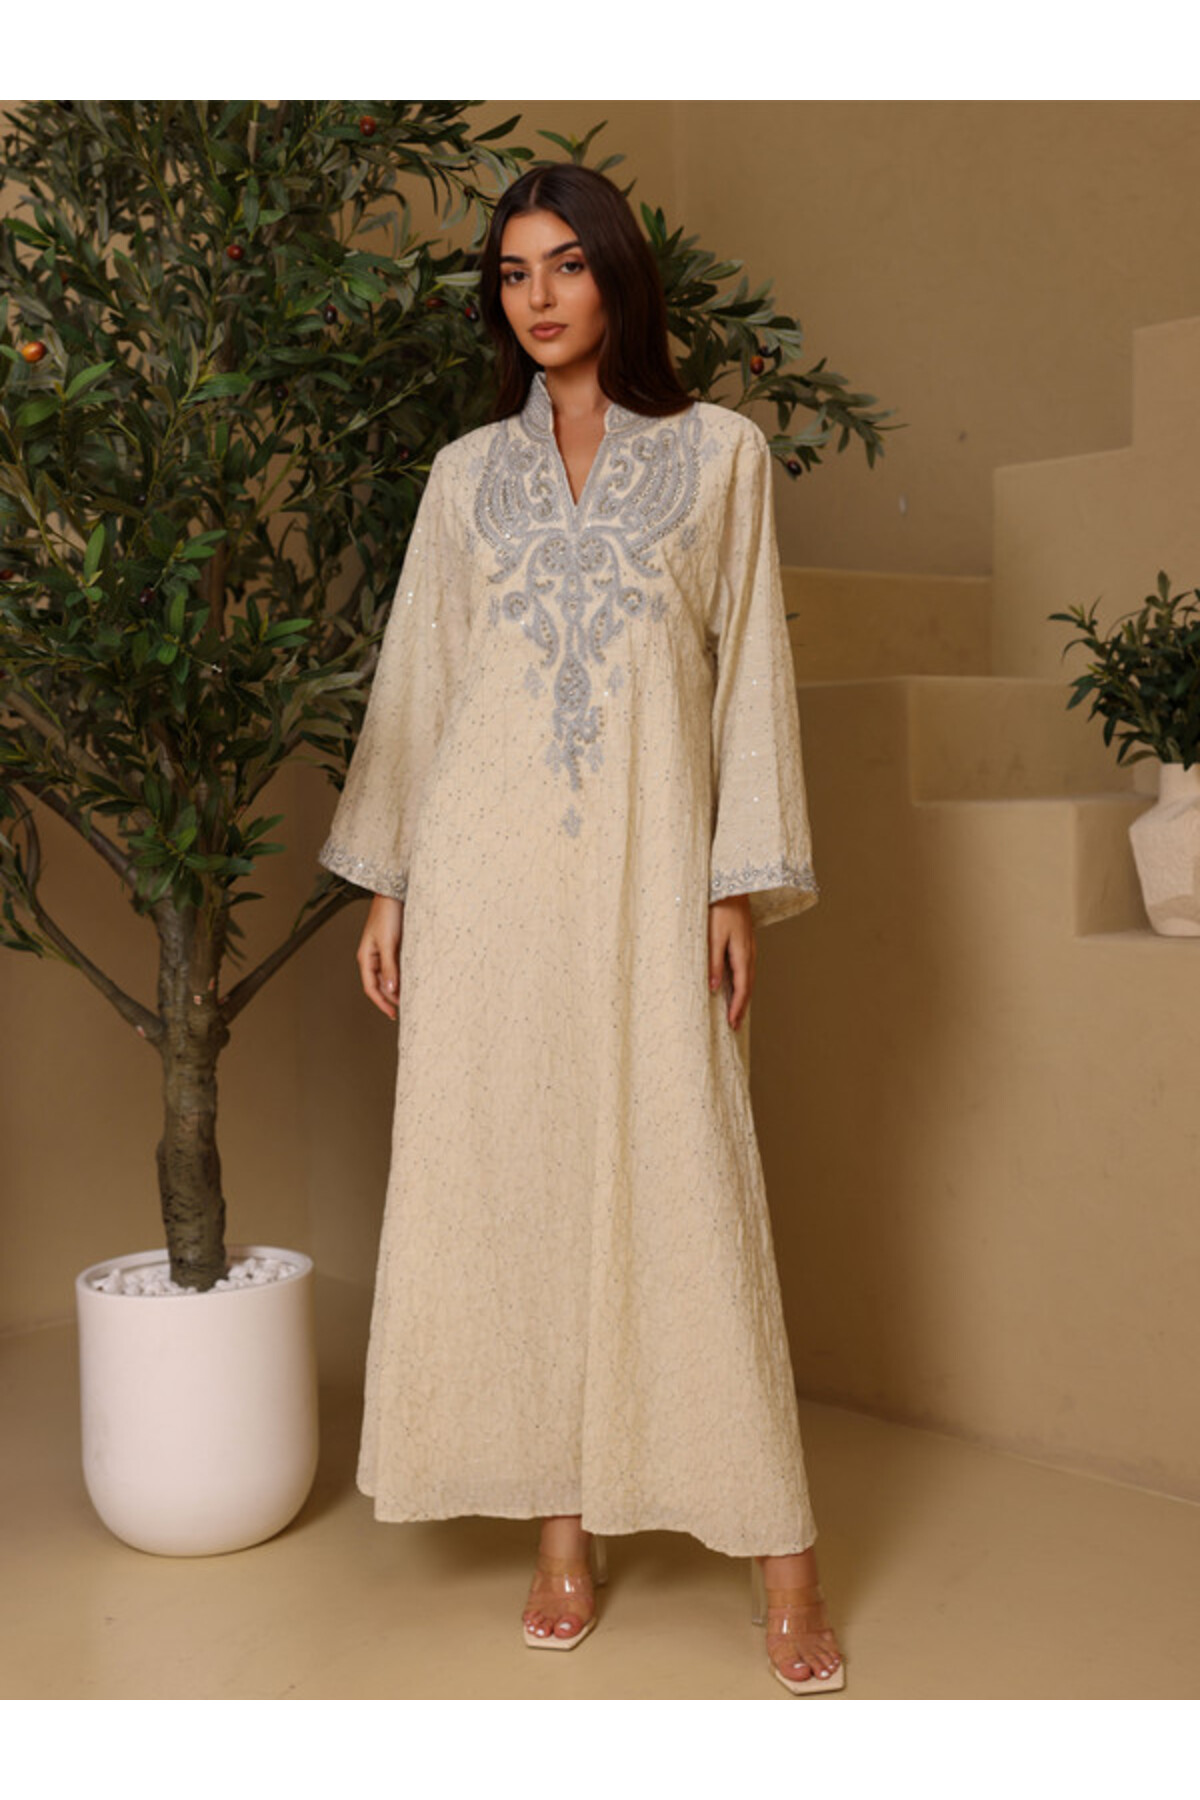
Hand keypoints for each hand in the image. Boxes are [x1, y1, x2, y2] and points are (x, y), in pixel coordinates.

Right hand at [357, 894, 403, 1020]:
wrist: (394, 894)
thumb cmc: (387, 914)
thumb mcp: (388, 943)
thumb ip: (389, 966)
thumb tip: (391, 989)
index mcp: (366, 958)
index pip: (371, 988)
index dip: (382, 1003)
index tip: (393, 1014)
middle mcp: (373, 958)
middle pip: (380, 985)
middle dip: (391, 998)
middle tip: (406, 1009)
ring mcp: (383, 953)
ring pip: (389, 977)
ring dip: (398, 988)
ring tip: (411, 998)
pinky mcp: (394, 947)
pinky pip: (397, 967)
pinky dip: (403, 976)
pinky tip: (412, 981)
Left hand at [709, 894, 755, 1029]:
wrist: (731, 887)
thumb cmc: (719, 909)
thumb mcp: (712, 937)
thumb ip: (713, 963)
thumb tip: (713, 988)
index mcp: (742, 954)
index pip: (741, 988)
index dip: (737, 1007)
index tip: (732, 1024)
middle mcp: (749, 953)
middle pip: (747, 986)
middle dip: (741, 1007)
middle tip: (734, 1025)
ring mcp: (749, 947)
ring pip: (748, 978)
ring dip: (742, 996)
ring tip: (735, 1011)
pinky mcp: (745, 942)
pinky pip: (746, 968)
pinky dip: (742, 982)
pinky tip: (735, 985)